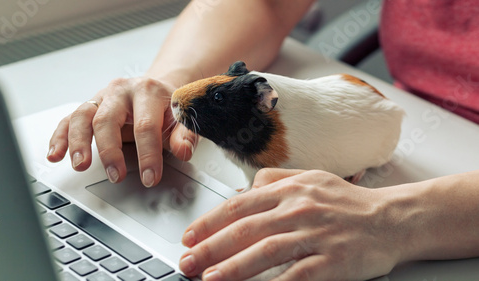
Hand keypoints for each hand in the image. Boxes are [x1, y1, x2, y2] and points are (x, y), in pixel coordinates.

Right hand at [46, 76, 196, 186]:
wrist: (158, 90)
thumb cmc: (169, 108)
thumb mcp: (183, 120)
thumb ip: (185, 135)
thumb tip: (184, 151)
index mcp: (148, 91)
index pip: (145, 125)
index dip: (148, 154)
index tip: (149, 178)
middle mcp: (121, 91)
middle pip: (107, 119)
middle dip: (110, 151)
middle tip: (115, 176)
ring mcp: (102, 98)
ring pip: (83, 116)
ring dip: (78, 142)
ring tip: (79, 165)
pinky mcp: (89, 107)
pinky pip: (69, 120)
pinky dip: (60, 137)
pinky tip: (55, 154)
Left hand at [179, 168, 404, 280]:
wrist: (392, 218)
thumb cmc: (347, 202)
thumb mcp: (309, 178)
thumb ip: (274, 180)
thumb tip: (243, 190)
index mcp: (290, 189)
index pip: (239, 205)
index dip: (210, 222)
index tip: (189, 236)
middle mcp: (300, 208)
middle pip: (245, 228)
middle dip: (211, 247)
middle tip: (188, 261)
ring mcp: (316, 234)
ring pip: (265, 251)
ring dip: (232, 267)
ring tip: (209, 278)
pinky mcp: (333, 261)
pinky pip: (296, 275)